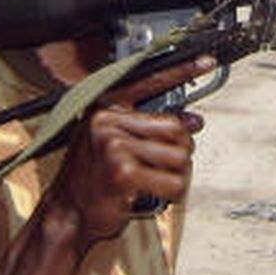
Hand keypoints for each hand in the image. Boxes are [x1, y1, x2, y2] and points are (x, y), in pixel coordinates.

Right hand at [49, 52, 214, 244]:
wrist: (68, 213)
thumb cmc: (94, 179)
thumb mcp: (118, 143)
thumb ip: (153, 127)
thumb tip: (195, 120)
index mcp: (105, 106)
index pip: (150, 81)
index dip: (181, 70)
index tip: (207, 61)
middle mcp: (106, 120)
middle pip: (175, 128)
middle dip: (182, 150)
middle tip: (167, 166)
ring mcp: (113, 145)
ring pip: (179, 156)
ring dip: (178, 175)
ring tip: (157, 182)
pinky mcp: (122, 171)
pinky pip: (173, 180)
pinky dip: (172, 192)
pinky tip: (155, 194)